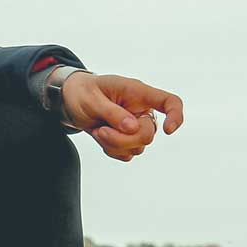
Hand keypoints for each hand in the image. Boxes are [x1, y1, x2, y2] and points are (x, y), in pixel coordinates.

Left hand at [61, 72, 183, 161]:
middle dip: (122, 139)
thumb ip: (112, 112)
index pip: (170, 102)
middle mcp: (141, 111)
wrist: (70, 101)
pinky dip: (112, 150)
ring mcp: (136, 127)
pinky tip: (101, 136)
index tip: (169, 131)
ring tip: (97, 130)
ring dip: (113, 144)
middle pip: (149, 134)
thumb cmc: (83, 92)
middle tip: (100, 131)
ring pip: (137, 147)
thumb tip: (133, 128)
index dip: (176, 116)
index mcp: (138, 93)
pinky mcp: (127, 140)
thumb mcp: (92, 99)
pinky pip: (127, 154)